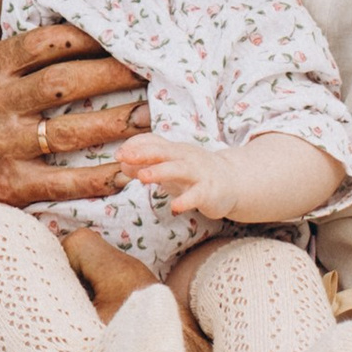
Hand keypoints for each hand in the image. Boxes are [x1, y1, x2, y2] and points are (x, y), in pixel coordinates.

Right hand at [0, 0, 145, 252]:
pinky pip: (63, 182)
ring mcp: (0, 148)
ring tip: (150, 115)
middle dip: (113, 74)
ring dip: (116, 122)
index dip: (86, 37)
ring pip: (70, 131)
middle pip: (64, 82)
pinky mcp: (8, 188)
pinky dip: (98, 178)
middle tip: (149, 70)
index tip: (118, 35)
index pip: (42, 44)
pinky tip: (126, 172)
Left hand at [115, 131, 235, 219]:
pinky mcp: (209, 192)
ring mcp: (198, 174)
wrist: (233, 181)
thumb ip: (146, 163)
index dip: (136, 148)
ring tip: (143, 177)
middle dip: (144, 154)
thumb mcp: (169, 165)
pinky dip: (186, 200)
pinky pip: (197, 195)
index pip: (153, 143)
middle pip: (163, 152)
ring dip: (160, 171)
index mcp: (174, 150)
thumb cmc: (194, 172)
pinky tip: (175, 207)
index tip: (118, 154)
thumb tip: (122, 163)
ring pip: (178, 169)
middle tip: (124, 157)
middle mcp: (185, 158)